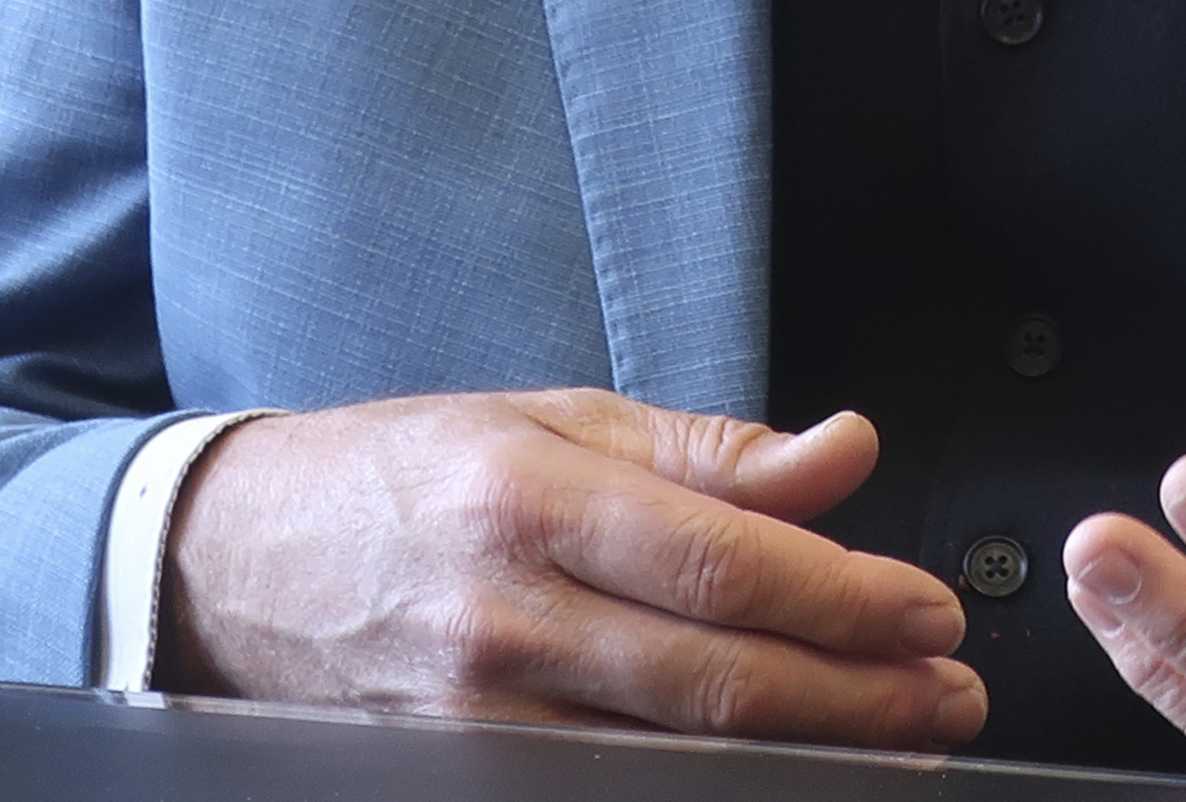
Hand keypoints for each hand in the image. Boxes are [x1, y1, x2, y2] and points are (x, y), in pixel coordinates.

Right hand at [162, 388, 984, 749]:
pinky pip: (609, 785)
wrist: (238, 564)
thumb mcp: (554, 419)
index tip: (929, 608)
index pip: (723, 563)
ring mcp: (477, 718)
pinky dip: (710, 784)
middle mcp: (504, 617)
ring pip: (676, 756)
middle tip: (947, 690)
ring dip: (808, 753)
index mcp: (532, 500)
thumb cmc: (407, 478)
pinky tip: (779, 771)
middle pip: (716, 681)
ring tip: (898, 735)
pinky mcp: (464, 779)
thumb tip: (843, 455)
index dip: (844, 597)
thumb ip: (709, 451)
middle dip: (858, 697)